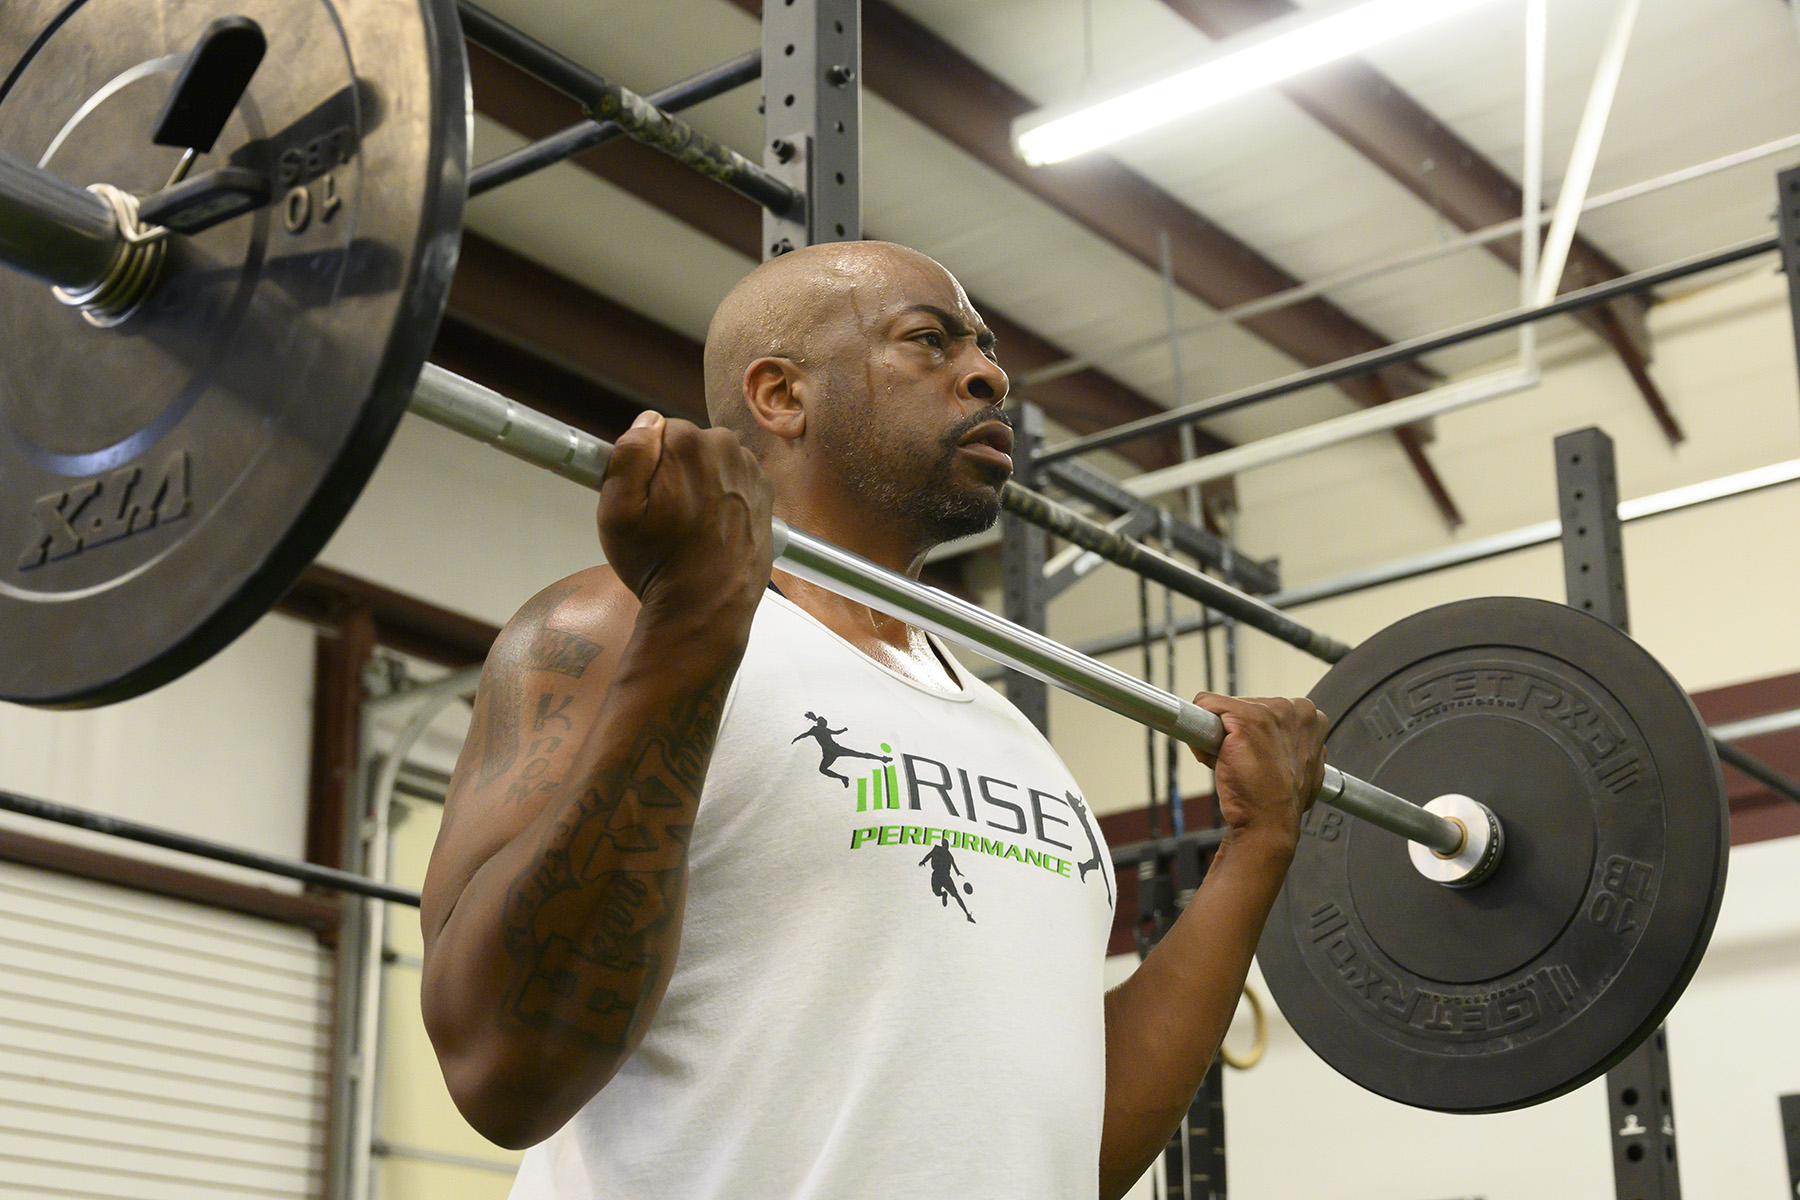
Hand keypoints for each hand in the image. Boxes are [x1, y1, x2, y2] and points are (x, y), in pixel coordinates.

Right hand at [598, 412, 773, 618]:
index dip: (645, 464)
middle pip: (687, 443)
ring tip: (689, 523)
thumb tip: (647, 422)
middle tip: (666, 513)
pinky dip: (723, 493)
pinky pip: (734, 477)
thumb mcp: (617, 511)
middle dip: (673, 469)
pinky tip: (711, 524)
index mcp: (689, 443)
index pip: (656, 430)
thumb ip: (628, 454)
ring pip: (711, 460)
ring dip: (699, 481)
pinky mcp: (764, 491)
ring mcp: (750, 469)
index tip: (646, 495)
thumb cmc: (657, 562)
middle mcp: (727, 447)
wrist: (706, 606)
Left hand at [1188, 693, 1327, 849]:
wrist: (1269, 823)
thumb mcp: (1300, 766)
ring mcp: (1268, 711)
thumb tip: (1277, 743)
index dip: (1254, 734)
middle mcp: (1293, 709)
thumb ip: (1290, 744)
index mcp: (1310, 719)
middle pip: (1242, 706)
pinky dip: (1201, 735)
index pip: (1264, 709)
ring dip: (1219, 737)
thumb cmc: (1280, 800)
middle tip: (1246, 763)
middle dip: (1236, 732)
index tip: (1258, 755)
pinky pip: (1205, 705)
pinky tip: (1218, 759)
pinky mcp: (1245, 718)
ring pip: (1222, 710)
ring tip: (1236, 764)